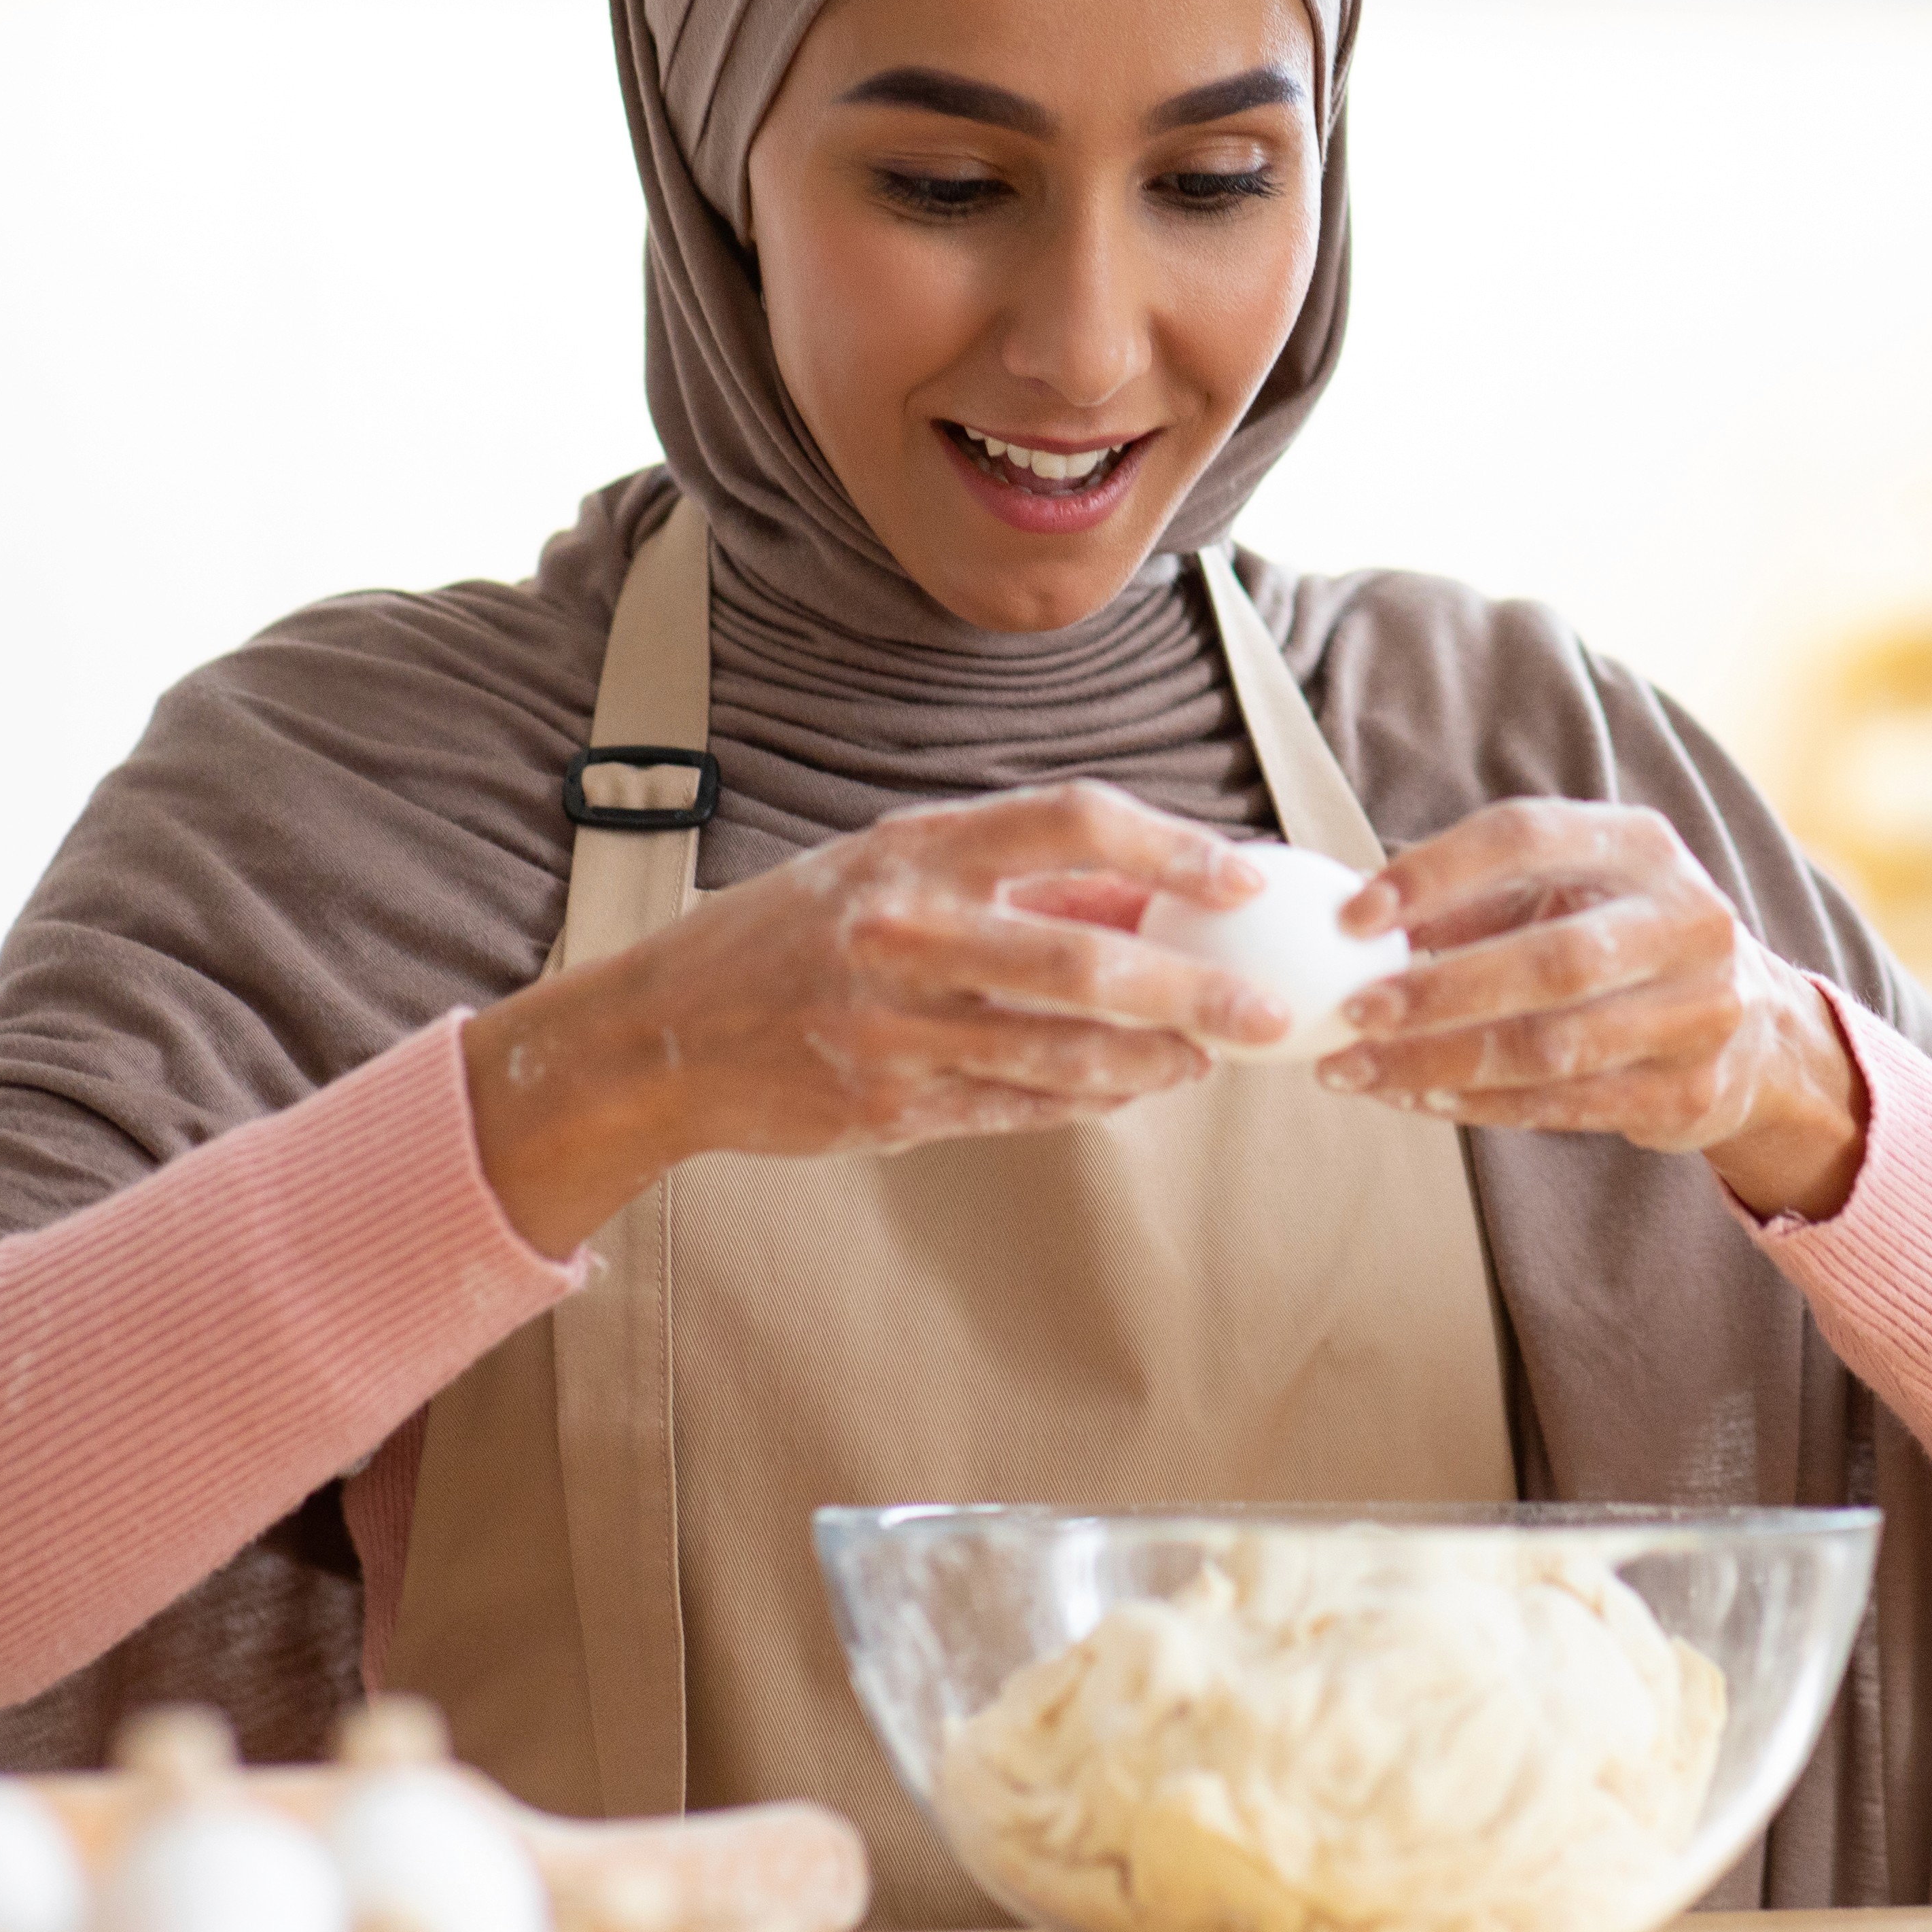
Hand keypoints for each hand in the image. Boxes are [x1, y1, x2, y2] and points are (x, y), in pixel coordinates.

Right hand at [461, 782, 1284, 1253]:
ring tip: (1208, 1059)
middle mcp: (906, 934)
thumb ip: (1015, 880)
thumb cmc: (793, 935)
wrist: (663, 1036)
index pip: (1070, 823)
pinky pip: (1020, 1108)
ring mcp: (895, 1029)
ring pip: (1064, 1053)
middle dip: (1195, 993)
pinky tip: (1133, 1090)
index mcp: (914, 853)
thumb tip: (1153, 888)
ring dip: (1156, 1061)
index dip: (1170, 848)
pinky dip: (1089, 1101)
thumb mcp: (890, 872)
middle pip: (1087, 962)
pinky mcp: (889, 1108)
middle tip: (1268, 1013)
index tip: (1241, 880)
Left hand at [1321, 800, 1869, 1220]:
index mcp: (1642, 846)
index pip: (1527, 837)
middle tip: (1352, 1013)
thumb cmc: (1623, 944)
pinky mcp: (1690, 1092)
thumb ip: (1473, 901)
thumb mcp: (1567, 894)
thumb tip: (1355, 924)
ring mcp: (1700, 1011)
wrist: (1758, 1032)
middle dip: (1439, 990)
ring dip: (1440, 1062)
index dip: (1435, 873)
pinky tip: (1416, 1099)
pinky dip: (1479, 1106)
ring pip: (1553, 1047)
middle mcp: (1686, 919)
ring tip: (1357, 1071)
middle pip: (1550, 959)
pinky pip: (1565, 1106)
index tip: (1355, 917)